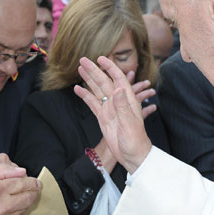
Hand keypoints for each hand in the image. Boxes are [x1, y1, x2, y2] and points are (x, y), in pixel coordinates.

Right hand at [0, 163, 41, 214]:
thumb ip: (3, 170)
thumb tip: (22, 171)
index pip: (24, 184)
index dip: (32, 181)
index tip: (35, 180)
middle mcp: (2, 204)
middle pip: (28, 197)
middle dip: (34, 191)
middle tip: (36, 186)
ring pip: (25, 208)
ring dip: (29, 200)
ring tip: (28, 193)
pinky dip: (21, 209)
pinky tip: (19, 204)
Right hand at [74, 56, 151, 173]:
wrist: (133, 156)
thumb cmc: (136, 140)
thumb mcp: (129, 123)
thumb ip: (123, 106)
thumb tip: (118, 88)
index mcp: (127, 100)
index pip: (118, 79)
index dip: (110, 68)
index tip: (100, 58)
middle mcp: (117, 101)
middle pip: (104, 82)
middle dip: (94, 70)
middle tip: (82, 60)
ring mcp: (109, 109)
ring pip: (97, 90)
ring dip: (89, 79)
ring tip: (79, 68)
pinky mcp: (103, 117)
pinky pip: (92, 103)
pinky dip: (85, 95)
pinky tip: (77, 89)